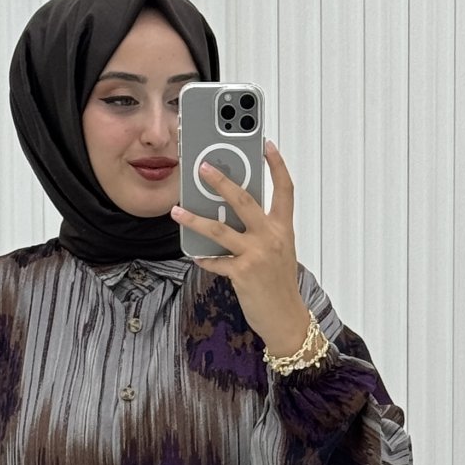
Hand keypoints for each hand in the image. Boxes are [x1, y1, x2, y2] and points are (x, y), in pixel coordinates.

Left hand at [170, 141, 309, 350]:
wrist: (286, 319)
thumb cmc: (279, 285)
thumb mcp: (278, 251)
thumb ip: (262, 230)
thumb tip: (234, 214)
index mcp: (283, 228)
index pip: (284, 189)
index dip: (276, 165)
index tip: (266, 145)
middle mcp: (271, 237)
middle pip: (244, 200)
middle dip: (221, 181)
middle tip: (202, 167)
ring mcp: (257, 254)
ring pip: (220, 229)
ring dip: (195, 218)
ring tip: (178, 210)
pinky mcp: (242, 273)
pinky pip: (216, 261)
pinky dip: (204, 258)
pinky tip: (194, 254)